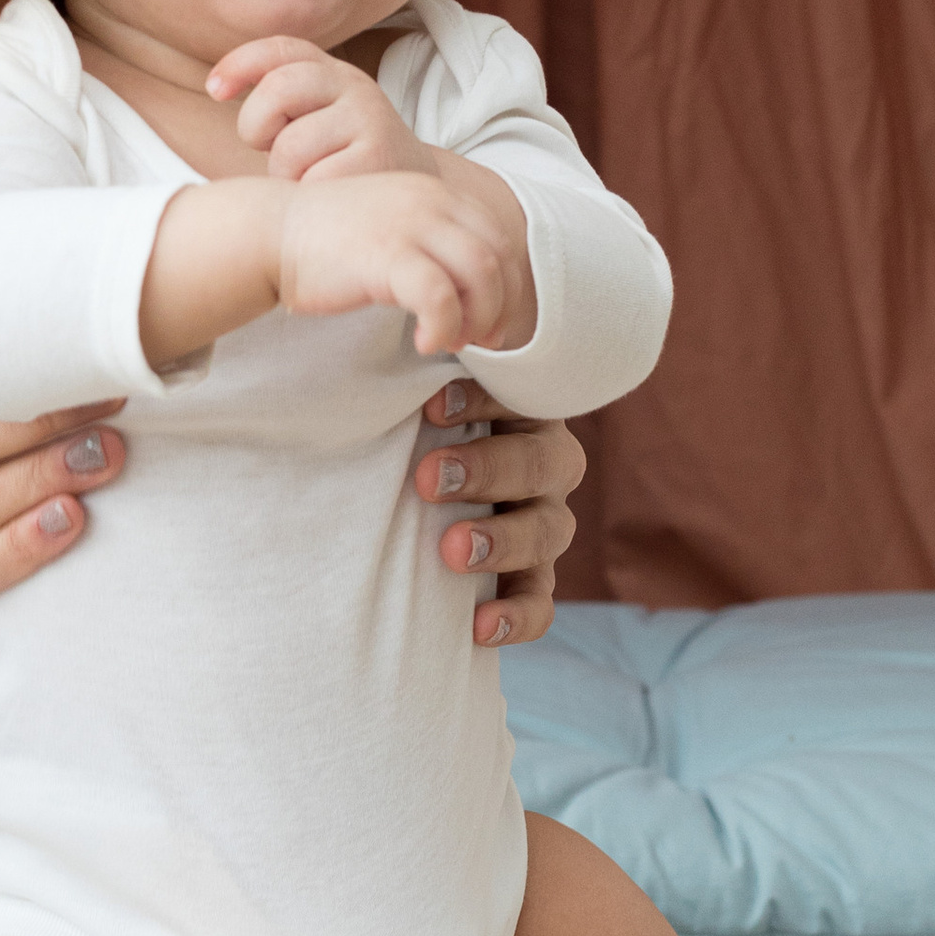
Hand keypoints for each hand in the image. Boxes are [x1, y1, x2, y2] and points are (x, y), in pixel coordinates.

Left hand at [207, 34, 431, 180]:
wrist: (412, 199)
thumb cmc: (340, 163)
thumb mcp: (313, 121)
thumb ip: (279, 100)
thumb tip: (216, 86)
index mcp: (333, 73)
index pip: (282, 50)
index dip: (240, 63)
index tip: (214, 90)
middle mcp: (355, 86)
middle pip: (278, 88)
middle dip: (255, 126)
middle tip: (268, 150)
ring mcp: (369, 120)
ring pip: (290, 146)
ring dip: (284, 173)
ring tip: (307, 177)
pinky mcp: (378, 158)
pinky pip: (314, 179)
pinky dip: (308, 194)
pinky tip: (327, 195)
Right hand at [276, 171, 527, 356]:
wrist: (271, 231)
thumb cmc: (328, 239)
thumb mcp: (392, 224)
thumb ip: (431, 242)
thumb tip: (470, 291)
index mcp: (436, 192)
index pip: (500, 236)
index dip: (508, 284)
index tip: (491, 319)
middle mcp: (430, 201)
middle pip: (498, 257)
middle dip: (500, 306)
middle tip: (483, 339)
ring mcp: (410, 225)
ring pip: (480, 275)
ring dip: (476, 319)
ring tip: (449, 341)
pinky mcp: (386, 255)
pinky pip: (439, 297)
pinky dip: (442, 326)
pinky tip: (423, 343)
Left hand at [416, 383, 579, 647]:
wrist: (392, 492)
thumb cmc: (399, 426)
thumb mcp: (402, 392)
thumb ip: (407, 365)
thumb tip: (384, 308)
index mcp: (518, 407)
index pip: (522, 397)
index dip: (484, 400)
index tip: (430, 406)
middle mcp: (541, 461)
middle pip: (546, 462)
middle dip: (488, 469)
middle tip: (427, 478)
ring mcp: (542, 520)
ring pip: (550, 530)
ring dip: (501, 539)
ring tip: (450, 548)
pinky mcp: (530, 578)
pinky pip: (541, 601)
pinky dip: (516, 615)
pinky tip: (477, 626)